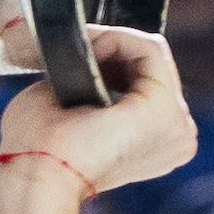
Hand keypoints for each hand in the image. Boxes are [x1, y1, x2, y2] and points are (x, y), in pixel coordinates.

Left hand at [0, 23, 198, 194]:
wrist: (37, 174)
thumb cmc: (39, 150)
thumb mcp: (64, 104)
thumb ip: (84, 82)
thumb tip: (84, 58)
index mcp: (153, 145)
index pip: (144, 85)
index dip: (110, 64)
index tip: (74, 60)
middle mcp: (173, 138)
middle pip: (150, 70)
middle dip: (110, 51)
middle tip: (75, 50)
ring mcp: (176, 126)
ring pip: (150, 56)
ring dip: (111, 44)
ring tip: (79, 52)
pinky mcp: (167, 110)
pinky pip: (150, 50)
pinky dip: (116, 40)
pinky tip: (90, 49)